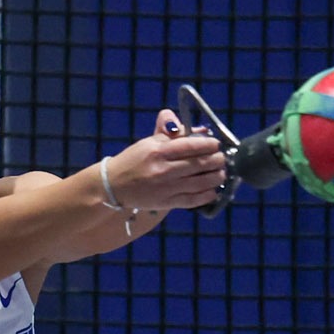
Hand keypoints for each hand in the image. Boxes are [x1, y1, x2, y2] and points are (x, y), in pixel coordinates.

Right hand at [107, 108, 224, 210]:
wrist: (112, 186)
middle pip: (200, 164)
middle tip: (221, 159)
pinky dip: (207, 195)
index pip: (192, 145)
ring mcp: (165, 188)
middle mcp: (163, 170)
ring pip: (201, 182)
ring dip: (216, 177)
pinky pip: (192, 200)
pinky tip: (213, 191)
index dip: (210, 144)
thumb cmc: (134, 160)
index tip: (216, 144)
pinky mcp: (165, 203)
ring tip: (220, 173)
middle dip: (217, 160)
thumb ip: (174, 134)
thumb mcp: (150, 142)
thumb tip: (202, 131)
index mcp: (158, 151)